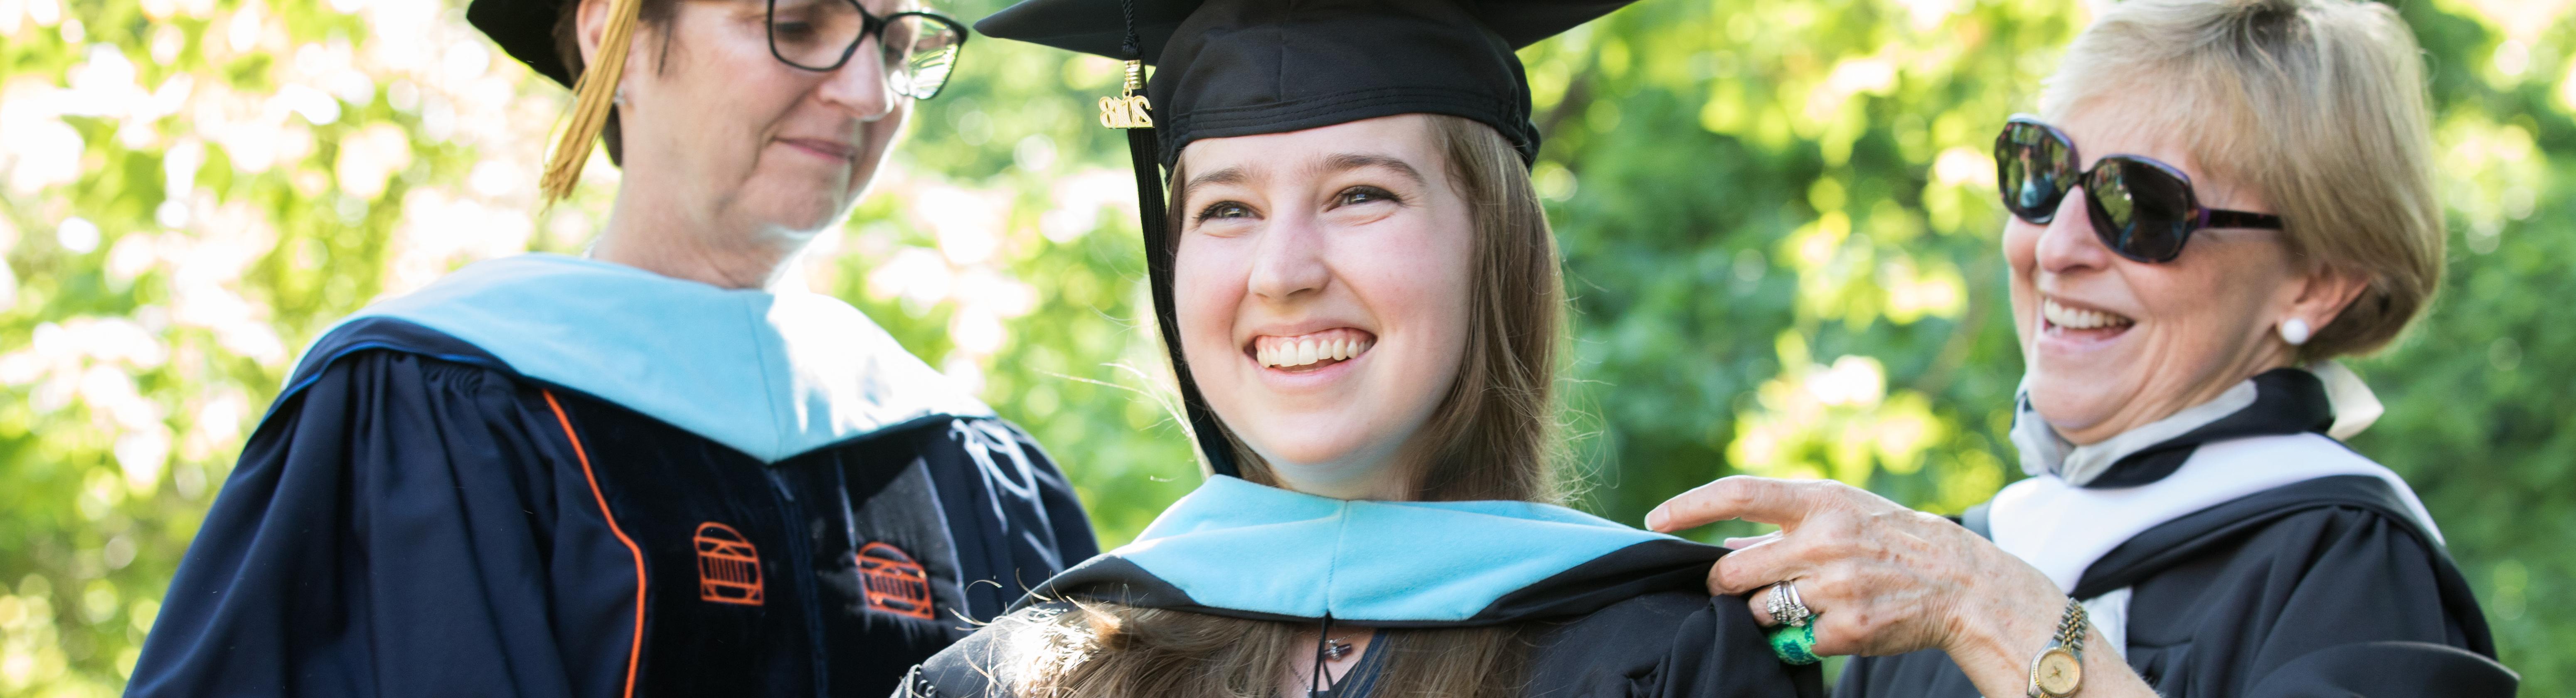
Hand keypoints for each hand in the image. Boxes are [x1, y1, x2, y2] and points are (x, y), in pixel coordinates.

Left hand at [1645, 476, 2062, 659]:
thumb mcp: (1842, 511)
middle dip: (1721, 585)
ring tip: (1803, 602)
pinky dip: (1803, 638)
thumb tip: (1723, 547)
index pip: (1737, 493)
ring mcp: (1835, 587)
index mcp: (1819, 501)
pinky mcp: (1846, 629)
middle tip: (1731, 588)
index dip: (1688, 506)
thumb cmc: (1890, 540)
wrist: (1960, 582)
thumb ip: (1783, 525)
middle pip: (1733, 571)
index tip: (1654, 520)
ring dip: (1766, 613)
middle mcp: (1824, 540)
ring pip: (1759, 611)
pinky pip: (1795, 642)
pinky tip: (1836, 622)